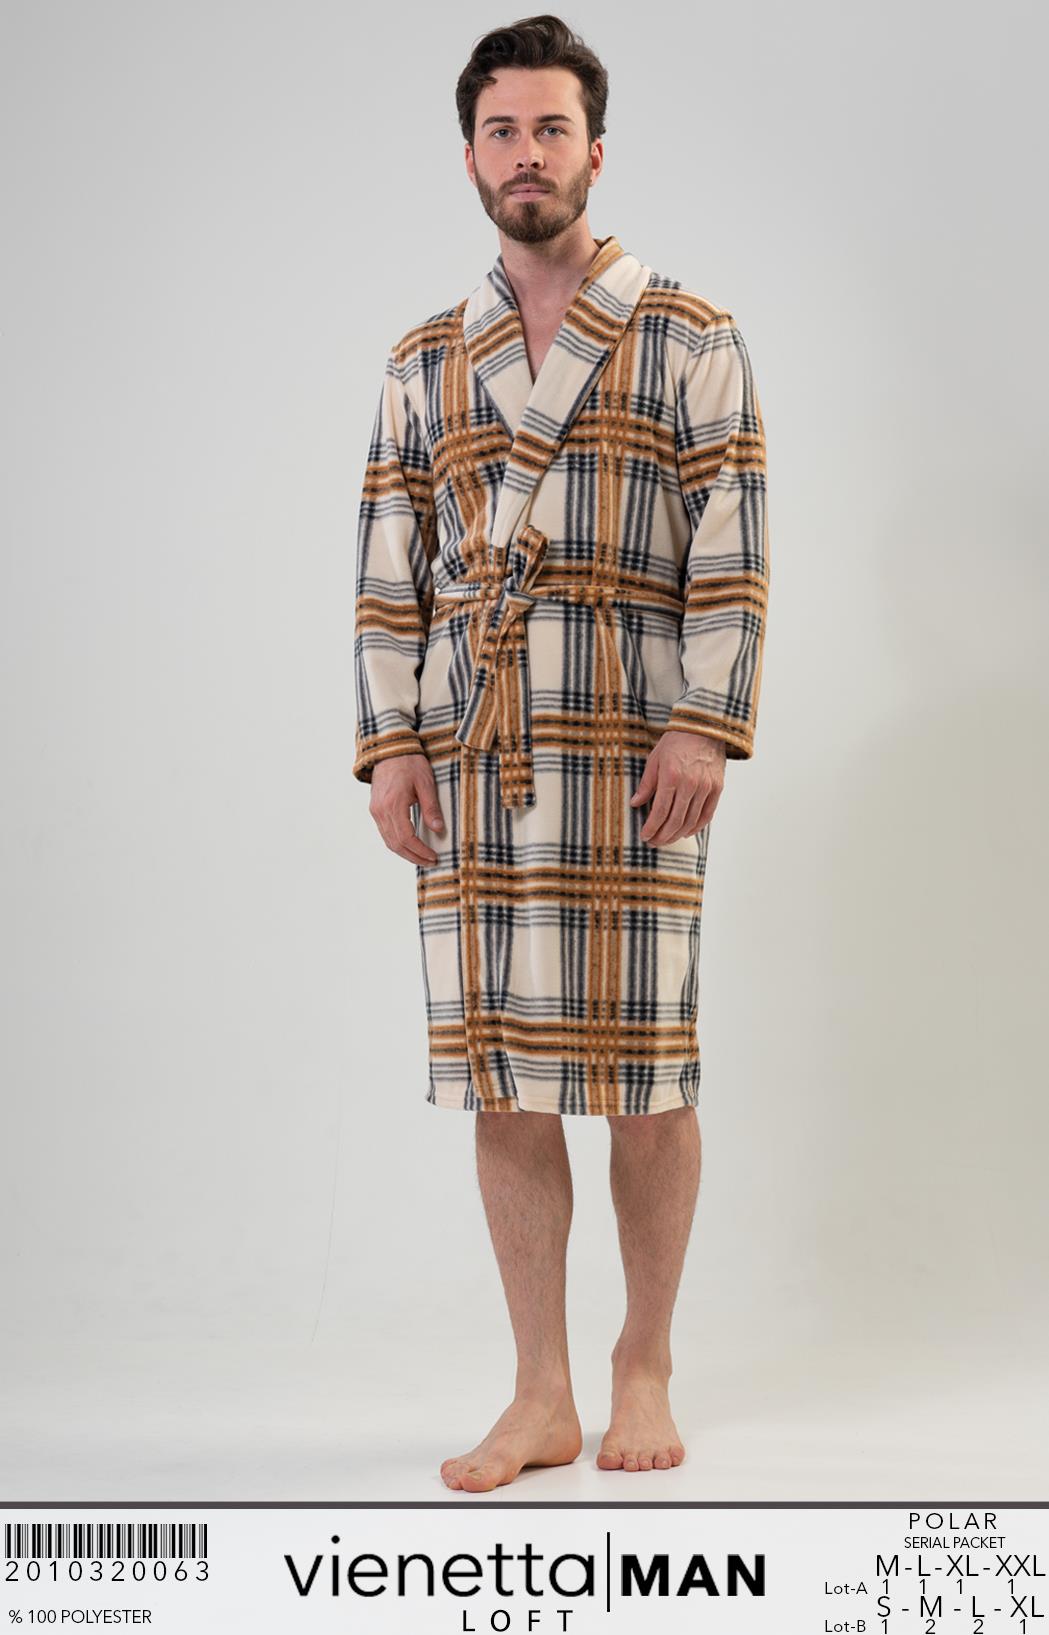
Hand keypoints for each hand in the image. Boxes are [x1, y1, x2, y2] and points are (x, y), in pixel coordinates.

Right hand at [369, 753, 444, 863]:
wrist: (390, 748)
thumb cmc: (409, 762)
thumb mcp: (426, 783)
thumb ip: (431, 808)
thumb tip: (438, 829)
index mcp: (393, 804)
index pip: (406, 837)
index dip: (420, 851)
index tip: (433, 856)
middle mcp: (381, 810)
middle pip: (395, 844)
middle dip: (413, 856)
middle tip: (430, 862)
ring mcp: (375, 810)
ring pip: (388, 841)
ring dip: (404, 852)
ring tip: (421, 857)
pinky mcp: (375, 809)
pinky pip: (385, 832)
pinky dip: (397, 842)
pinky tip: (409, 845)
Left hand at [630, 730, 725, 844]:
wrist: (704, 727)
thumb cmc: (676, 741)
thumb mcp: (655, 759)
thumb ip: (646, 783)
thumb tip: (635, 803)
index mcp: (671, 776)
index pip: (660, 811)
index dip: (651, 827)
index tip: (644, 836)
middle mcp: (690, 784)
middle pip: (675, 820)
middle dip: (662, 836)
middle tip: (653, 842)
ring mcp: (706, 787)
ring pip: (691, 821)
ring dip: (677, 835)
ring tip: (666, 840)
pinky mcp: (717, 788)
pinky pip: (707, 815)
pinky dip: (696, 827)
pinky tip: (685, 832)